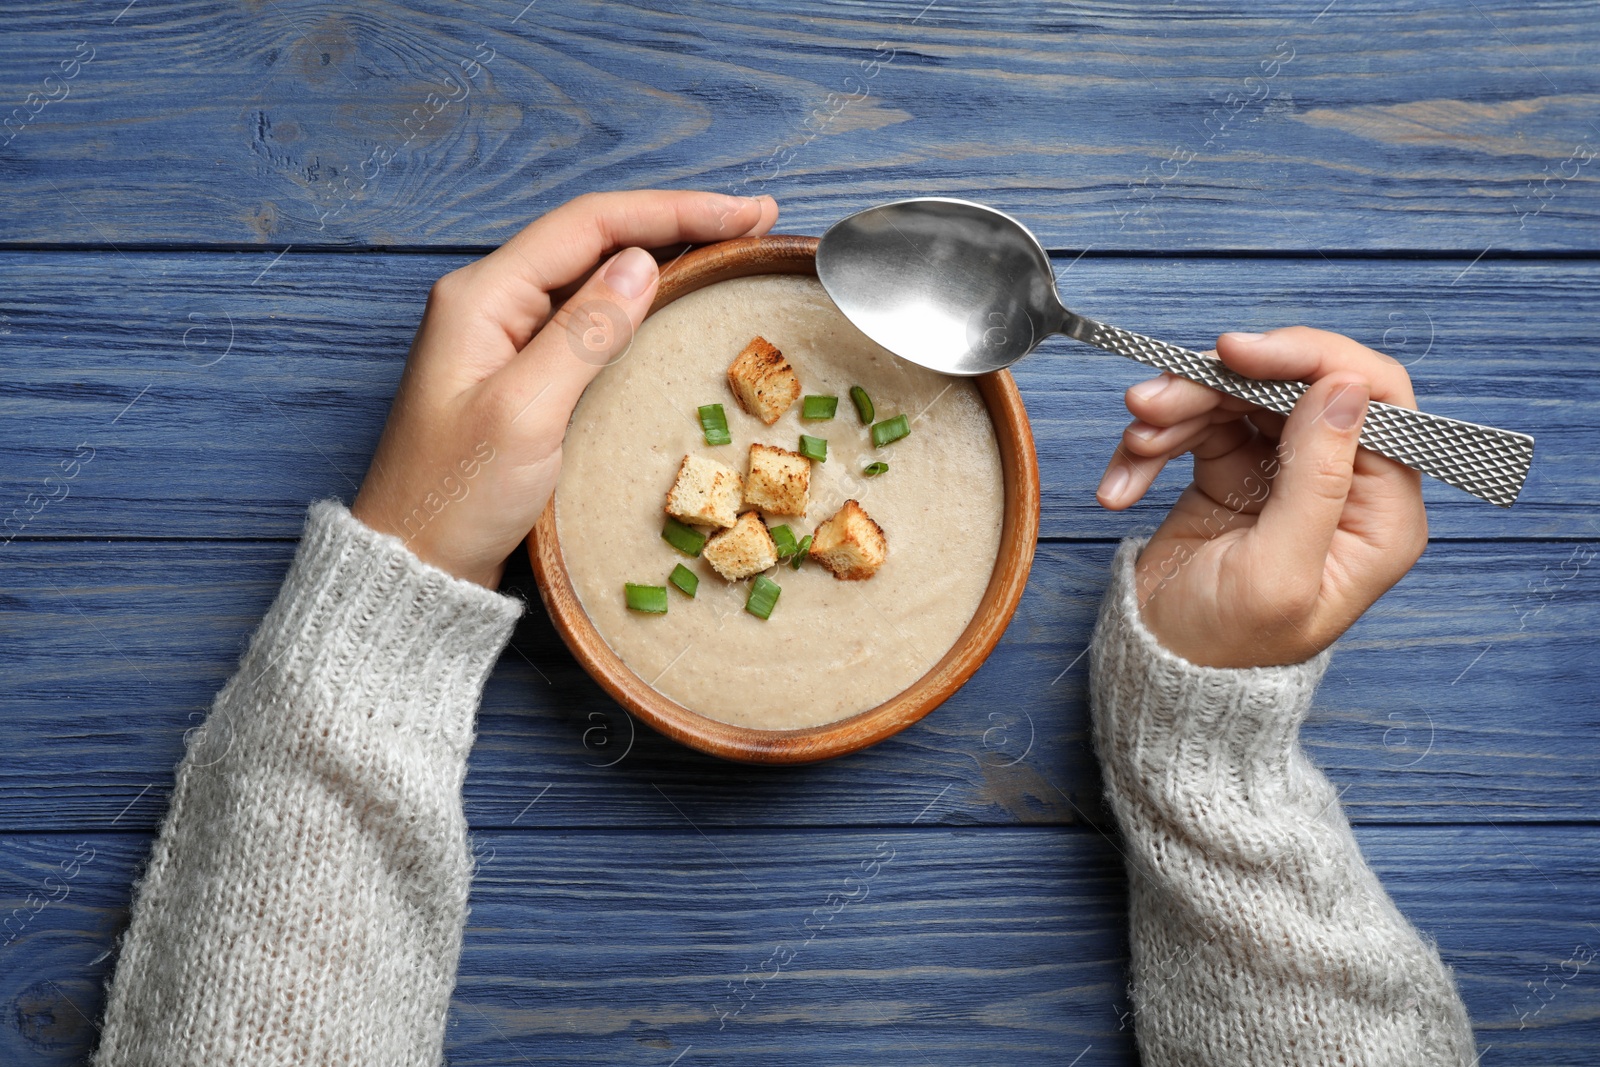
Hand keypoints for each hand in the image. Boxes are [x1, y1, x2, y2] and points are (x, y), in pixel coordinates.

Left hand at [351, 190, 779, 587]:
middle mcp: (491, 303)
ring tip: (729, 247)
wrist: (416, 563)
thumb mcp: (527, 413)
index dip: (673, 211)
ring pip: (594, 273)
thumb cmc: (457, 496)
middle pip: (594, 237)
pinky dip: (640, 300)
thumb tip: (643, 264)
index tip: (746, 213)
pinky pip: (588, 317)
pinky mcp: (521, 372)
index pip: (590, 224)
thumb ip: (585, 333)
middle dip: (676, 223)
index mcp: (482, 297)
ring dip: (663, 255)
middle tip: (755, 221)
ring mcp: (505, 337)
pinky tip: (675, 299)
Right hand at [1094, 327, 1427, 667]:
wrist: (1162, 673)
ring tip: (1135, 442)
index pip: (1375, 399)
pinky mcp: (1233, 470)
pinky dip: (1154, 442)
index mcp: (1381, 513)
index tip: (1240, 354)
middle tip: (1157, 399)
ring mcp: (1285, 472)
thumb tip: (1345, 390)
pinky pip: (1197, 424)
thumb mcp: (1277, 572)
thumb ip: (1319, 480)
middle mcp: (1342, 483)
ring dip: (1177, 410)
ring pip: (1239, 396)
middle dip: (1220, 385)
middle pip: (1296, 386)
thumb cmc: (1227, 648)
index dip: (1310, 359)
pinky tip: (1124, 480)